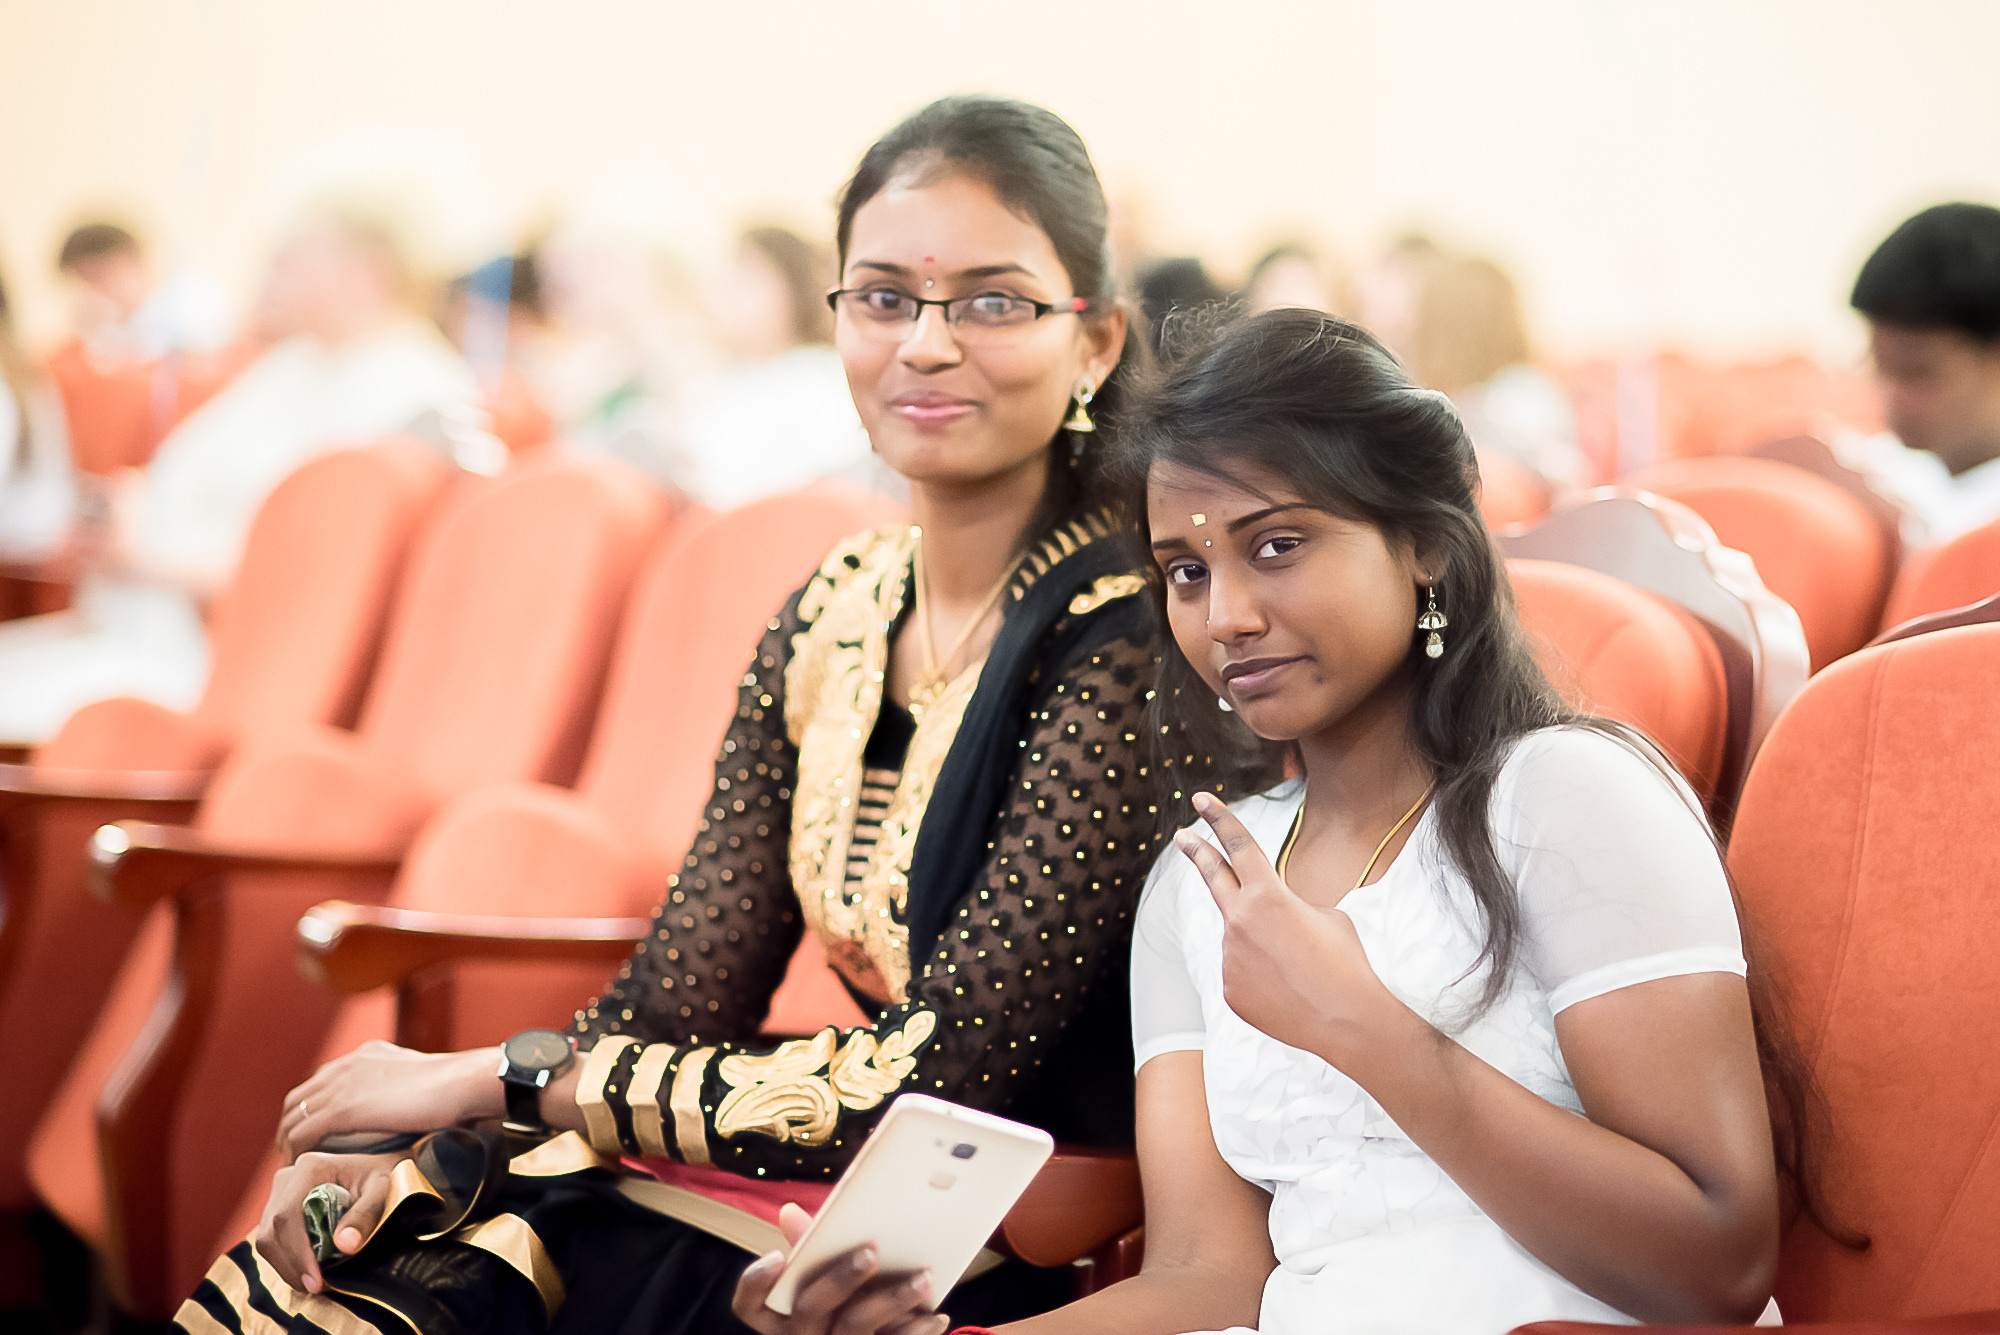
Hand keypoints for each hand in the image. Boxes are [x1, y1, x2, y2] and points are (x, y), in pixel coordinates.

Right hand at [254, 1150, 405, 1294]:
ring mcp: (278, 1194)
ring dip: (287, 1267)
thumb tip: (345, 1246)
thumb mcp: (381, 1190)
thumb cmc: (379, 1175)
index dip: (297, 1253)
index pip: (287, 1216)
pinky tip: (308, 1271)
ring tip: (315, 1283)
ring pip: (266, 1239)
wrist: (373, 1166)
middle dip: (291, 1266)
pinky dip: (286, 1261)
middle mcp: (287, 1178)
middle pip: (271, 1232)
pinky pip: (271, 1241)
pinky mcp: (276, 1209)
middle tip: (317, 1288)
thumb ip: (365, 1214)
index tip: (316, 1281)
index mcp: (310, 1168)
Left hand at [276, 1040, 500, 1162]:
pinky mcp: (343, 1108)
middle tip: (297, 1155)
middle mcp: (348, 1065)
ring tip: (294, 1167)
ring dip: (287, 1144)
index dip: (313, 1110)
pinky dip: (295, 1153)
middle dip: (291, 1127)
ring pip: (292, 1117)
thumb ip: (408, 1088)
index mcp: (366, 1056)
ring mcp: (342, 1084)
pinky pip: (302, 1134)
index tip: (315, 1135)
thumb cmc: (457, 1087)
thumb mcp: (424, 1078)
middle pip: (298, 1098)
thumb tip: (419, 1104)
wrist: (462, 1084)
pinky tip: (301, 1169)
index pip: (322, 1082)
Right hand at [731, 1202, 949, 1334]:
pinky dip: (916, 1331)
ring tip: (923, 1277)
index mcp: (784, 1316)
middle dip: (839, 1278)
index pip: (750, 1307)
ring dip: (891, 1299)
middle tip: (870, 1251)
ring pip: (854, 1327)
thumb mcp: (827, 1281)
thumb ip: (811, 1250)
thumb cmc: (845, 1304)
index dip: (755, 1283)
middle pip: (809, 1309)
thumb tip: (789, 1213)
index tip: (777, 1255)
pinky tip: (936, 1317)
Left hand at [1176, 792, 1420, 1073]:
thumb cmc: (1345, 962)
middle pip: (1213, 876)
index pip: (1239, 845)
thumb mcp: (1325, 916)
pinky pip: (1242, 973)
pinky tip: (1289, 991)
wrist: (1347, 1019)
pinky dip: (1263, 978)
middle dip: (1197, 851)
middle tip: (1182, 836)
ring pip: (1240, 939)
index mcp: (1268, 894)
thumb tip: (1268, 921)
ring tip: (1299, 969)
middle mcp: (1239, 921)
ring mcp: (1230, 957)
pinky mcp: (1229, 989)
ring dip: (1264, 946)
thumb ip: (1287, 908)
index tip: (1202, 798)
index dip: (1220, 818)